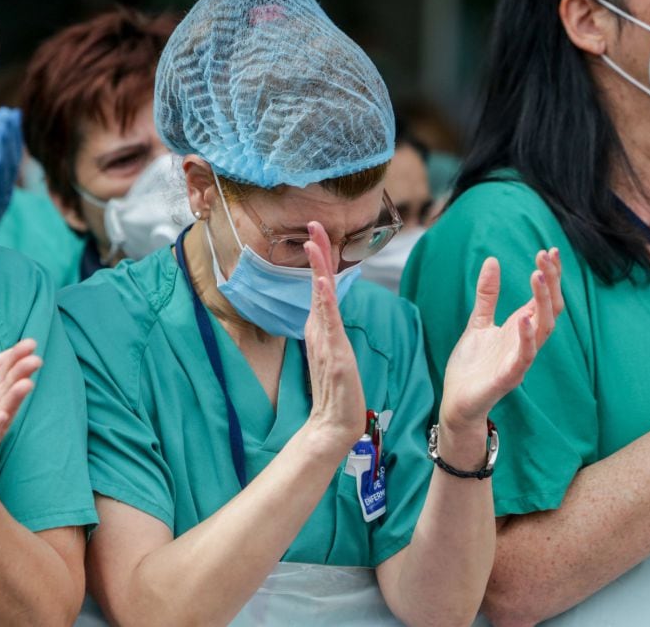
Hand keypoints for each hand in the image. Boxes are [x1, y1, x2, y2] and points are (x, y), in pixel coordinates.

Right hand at [301, 222, 366, 454]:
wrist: (335, 424)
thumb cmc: (336, 391)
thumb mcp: (334, 353)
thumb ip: (328, 331)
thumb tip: (325, 311)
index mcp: (322, 326)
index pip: (322, 284)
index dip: (320, 257)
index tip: (317, 231)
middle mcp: (320, 329)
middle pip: (319, 283)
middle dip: (318, 252)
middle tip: (312, 224)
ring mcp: (325, 340)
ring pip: (321, 298)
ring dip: (318, 268)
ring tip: (314, 243)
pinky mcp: (332, 355)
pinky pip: (327, 323)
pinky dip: (322, 302)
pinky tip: (321, 284)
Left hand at [440, 249, 562, 438]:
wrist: (457, 401)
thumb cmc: (472, 366)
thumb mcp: (478, 322)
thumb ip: (488, 295)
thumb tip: (492, 260)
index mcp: (521, 328)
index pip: (544, 298)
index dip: (550, 275)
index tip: (549, 250)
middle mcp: (526, 341)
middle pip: (551, 308)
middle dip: (552, 282)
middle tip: (546, 256)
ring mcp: (520, 359)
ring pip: (545, 329)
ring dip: (543, 302)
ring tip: (537, 276)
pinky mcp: (509, 377)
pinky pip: (525, 357)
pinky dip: (528, 338)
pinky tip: (525, 318)